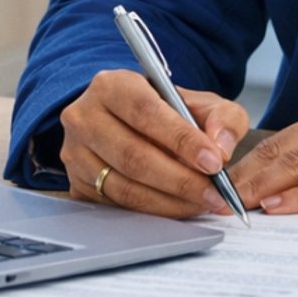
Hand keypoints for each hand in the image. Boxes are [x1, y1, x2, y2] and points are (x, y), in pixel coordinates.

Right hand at [60, 69, 249, 217]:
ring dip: (169, 201)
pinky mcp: (77, 184)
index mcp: (112, 85)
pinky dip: (153, 211)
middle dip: (180, 179)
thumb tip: (221, 146)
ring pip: (125, 186)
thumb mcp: (198, 102)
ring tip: (201, 202)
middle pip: (133, 155)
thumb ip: (221, 117)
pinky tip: (178, 207)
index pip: (146, 112)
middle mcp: (85, 117)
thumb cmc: (164, 112)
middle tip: (213, 192)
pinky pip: (117, 206)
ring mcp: (76, 153)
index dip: (181, 140)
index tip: (213, 162)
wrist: (127, 122)